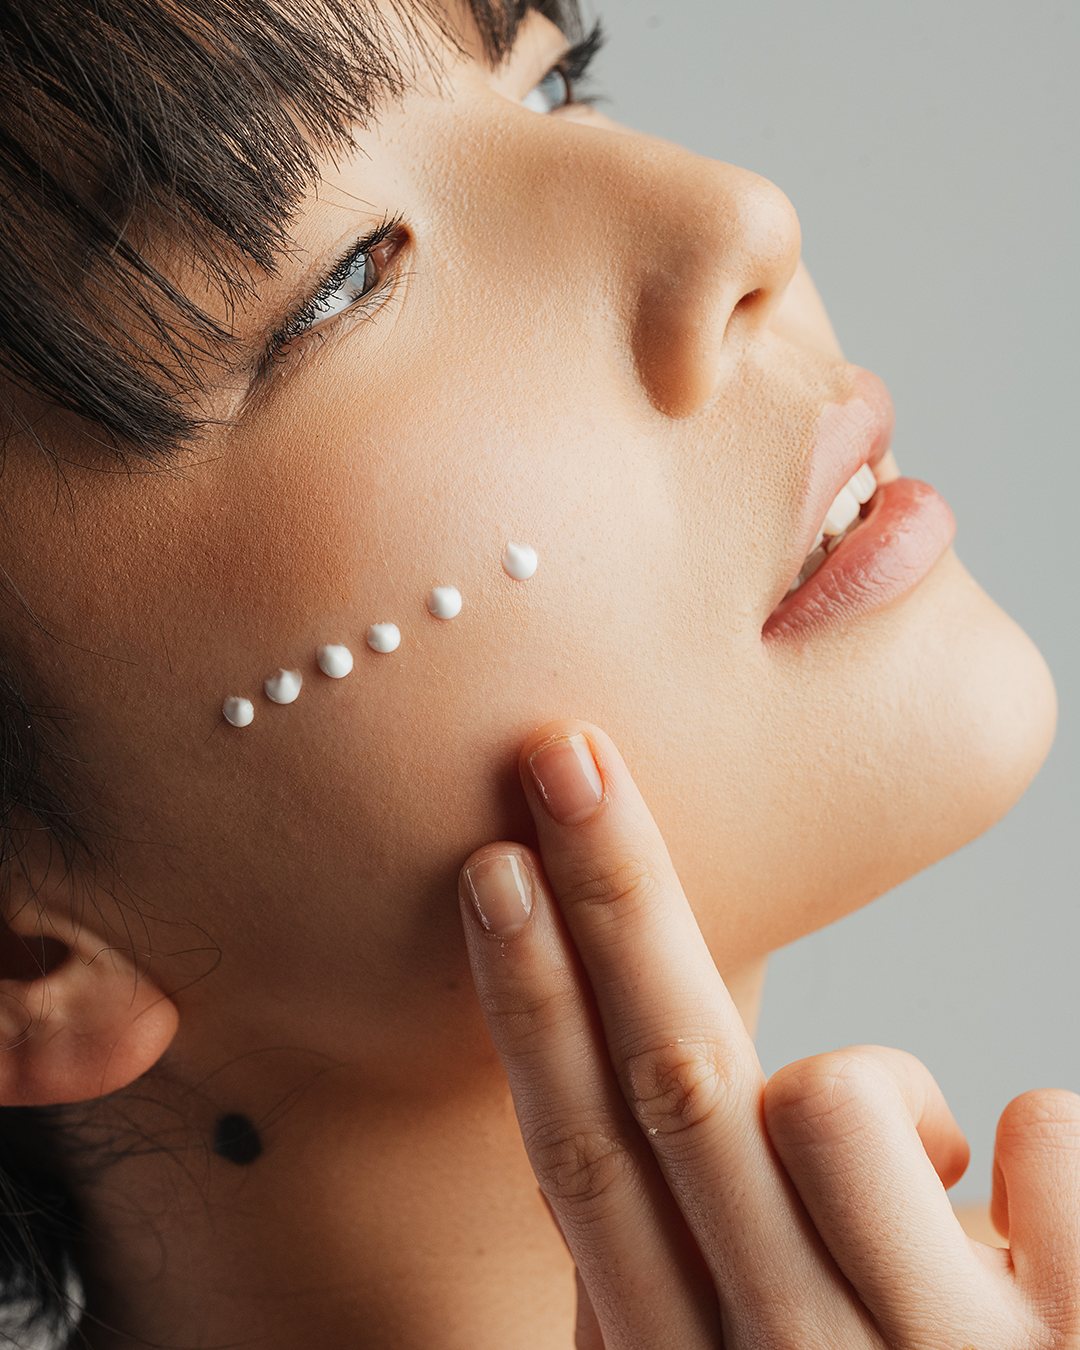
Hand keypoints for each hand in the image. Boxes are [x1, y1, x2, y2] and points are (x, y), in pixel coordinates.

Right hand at [458, 720, 1079, 1347]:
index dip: (530, 1005)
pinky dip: (1039, 1143)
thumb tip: (650, 1098)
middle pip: (676, 1088)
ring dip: (879, 1095)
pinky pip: (1045, 1142)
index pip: (582, 1156)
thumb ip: (666, 1269)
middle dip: (610, 904)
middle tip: (569, 761)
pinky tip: (1032, 1213)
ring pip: (835, 1106)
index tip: (494, 864)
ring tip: (934, 1184)